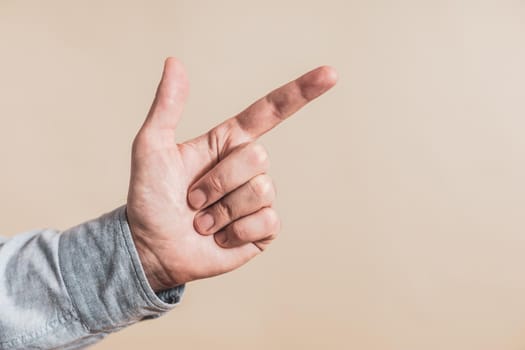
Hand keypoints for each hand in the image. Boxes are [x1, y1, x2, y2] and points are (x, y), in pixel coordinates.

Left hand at [126, 58, 336, 290]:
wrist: (151, 248)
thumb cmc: (149, 198)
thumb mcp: (151, 147)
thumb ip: (167, 106)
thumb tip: (174, 62)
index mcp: (228, 142)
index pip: (271, 111)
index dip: (301, 92)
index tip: (330, 73)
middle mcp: (247, 168)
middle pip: (258, 157)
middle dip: (218, 182)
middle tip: (194, 199)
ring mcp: (258, 199)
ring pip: (261, 190)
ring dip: (223, 210)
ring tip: (203, 220)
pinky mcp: (263, 229)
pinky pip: (267, 221)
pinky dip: (237, 232)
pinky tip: (220, 236)